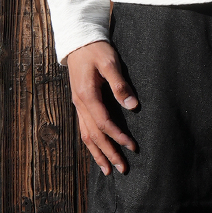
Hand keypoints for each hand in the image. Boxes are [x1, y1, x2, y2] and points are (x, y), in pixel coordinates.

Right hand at [66, 40, 138, 175]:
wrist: (78, 41)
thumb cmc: (96, 50)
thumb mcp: (110, 63)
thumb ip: (120, 85)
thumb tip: (132, 106)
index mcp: (87, 96)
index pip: (104, 123)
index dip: (118, 137)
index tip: (133, 147)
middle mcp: (80, 104)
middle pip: (94, 135)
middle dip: (108, 153)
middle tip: (122, 169)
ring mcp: (78, 105)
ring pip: (86, 135)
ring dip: (98, 153)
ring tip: (108, 170)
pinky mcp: (80, 104)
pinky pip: (84, 128)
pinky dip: (91, 143)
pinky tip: (98, 152)